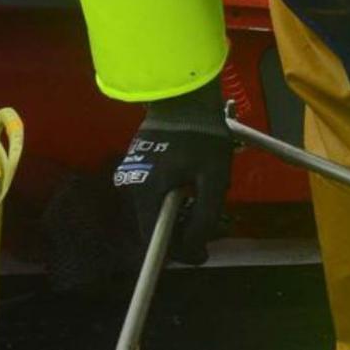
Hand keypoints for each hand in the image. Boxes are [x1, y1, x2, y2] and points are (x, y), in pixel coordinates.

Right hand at [112, 79, 232, 265]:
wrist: (186, 95)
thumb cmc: (202, 136)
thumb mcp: (214, 179)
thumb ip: (205, 217)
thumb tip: (195, 251)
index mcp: (145, 194)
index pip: (154, 242)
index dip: (179, 253)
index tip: (203, 254)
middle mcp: (132, 189)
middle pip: (156, 227)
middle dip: (186, 231)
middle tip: (216, 223)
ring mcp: (134, 175)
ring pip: (159, 210)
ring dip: (184, 213)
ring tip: (209, 199)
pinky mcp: (141, 166)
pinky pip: (158, 193)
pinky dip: (177, 198)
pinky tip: (197, 185)